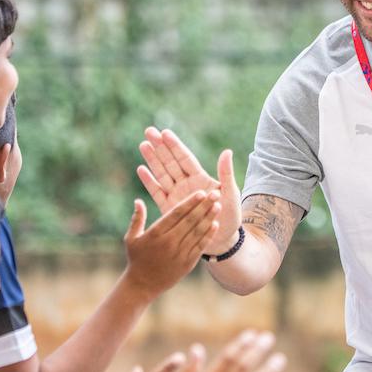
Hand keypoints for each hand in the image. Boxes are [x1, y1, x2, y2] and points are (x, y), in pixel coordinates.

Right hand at [121, 190, 219, 297]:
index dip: (190, 202)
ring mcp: (179, 253)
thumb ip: (137, 219)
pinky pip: (200, 246)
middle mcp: (169, 242)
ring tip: (218, 206)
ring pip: (197, 232)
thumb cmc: (136, 259)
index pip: (176, 214)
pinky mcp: (187, 264)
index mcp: (156, 233)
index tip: (200, 193)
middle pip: (190, 220)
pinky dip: (208, 235)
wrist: (143, 285)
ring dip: (209, 218)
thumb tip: (138, 200)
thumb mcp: (131, 238)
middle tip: (215, 194)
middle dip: (204, 206)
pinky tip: (215, 225)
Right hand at [138, 127, 241, 254]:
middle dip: (160, 147)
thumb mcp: (230, 195)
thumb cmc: (230, 217)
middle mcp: (187, 184)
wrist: (223, 240)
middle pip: (171, 162)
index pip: (185, 158)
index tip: (165, 133)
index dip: (175, 146)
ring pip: (162, 174)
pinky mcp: (170, 208)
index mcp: (201, 179)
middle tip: (148, 130)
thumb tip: (227, 151)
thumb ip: (226, 174)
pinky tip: (141, 169)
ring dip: (153, 160)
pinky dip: (150, 182)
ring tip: (143, 144)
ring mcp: (178, 195)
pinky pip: (158, 192)